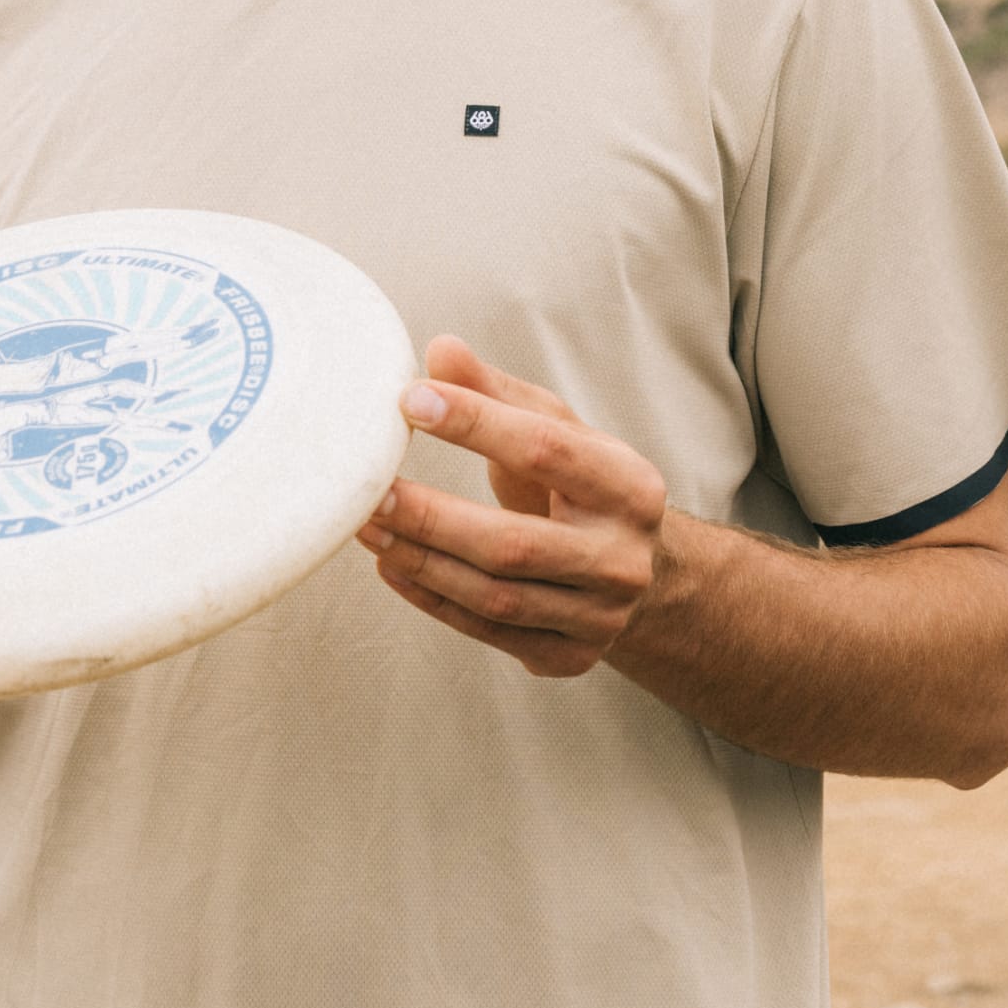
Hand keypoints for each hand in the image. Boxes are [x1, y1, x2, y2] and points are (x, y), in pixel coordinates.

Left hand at [355, 336, 667, 678]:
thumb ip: (496, 393)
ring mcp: (600, 616)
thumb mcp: (554, 431)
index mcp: (630, 487)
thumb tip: (438, 350)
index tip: (409, 400)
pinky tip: (393, 565)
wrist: (638, 575)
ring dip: (422, 562)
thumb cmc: (579, 488)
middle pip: (514, 543)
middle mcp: (623, 558)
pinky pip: (488, 632)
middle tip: (372, 490)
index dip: (475, 423)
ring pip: (496, 595)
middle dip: (433, 516)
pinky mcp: (569, 657)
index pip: (546, 449)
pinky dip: (433, 600)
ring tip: (368, 527)